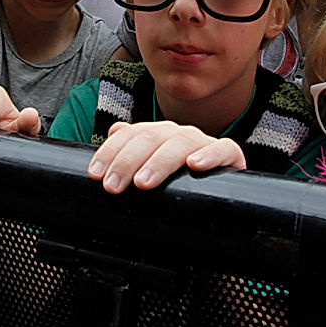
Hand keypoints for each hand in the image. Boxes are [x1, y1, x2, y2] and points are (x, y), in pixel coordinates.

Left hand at [87, 121, 245, 193]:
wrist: (218, 196)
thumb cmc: (178, 184)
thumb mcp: (149, 172)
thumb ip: (131, 154)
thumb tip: (113, 130)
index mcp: (155, 135)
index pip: (129, 134)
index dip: (110, 152)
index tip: (96, 174)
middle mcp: (177, 134)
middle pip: (150, 137)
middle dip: (127, 161)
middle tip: (113, 185)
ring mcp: (202, 142)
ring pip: (181, 141)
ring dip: (160, 161)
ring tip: (144, 182)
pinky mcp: (229, 155)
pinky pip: (223, 149)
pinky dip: (208, 154)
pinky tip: (194, 165)